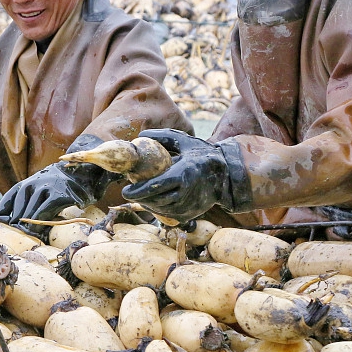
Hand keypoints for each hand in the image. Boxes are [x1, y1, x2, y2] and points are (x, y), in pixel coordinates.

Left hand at [0, 134, 121, 233]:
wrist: (88, 172)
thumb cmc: (66, 185)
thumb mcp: (46, 187)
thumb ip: (35, 199)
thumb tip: (22, 220)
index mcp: (31, 181)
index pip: (11, 195)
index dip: (3, 209)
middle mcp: (37, 181)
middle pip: (20, 203)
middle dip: (15, 219)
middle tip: (14, 233)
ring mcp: (49, 186)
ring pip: (32, 207)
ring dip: (27, 222)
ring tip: (24, 233)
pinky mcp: (61, 193)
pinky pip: (47, 208)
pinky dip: (41, 219)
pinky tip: (40, 229)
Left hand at [122, 130, 250, 221]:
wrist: (226, 174)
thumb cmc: (201, 154)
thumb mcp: (184, 141)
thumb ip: (162, 137)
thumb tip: (139, 136)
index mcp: (184, 173)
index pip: (156, 186)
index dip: (139, 191)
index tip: (125, 190)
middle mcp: (187, 192)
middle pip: (156, 200)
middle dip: (139, 198)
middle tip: (128, 192)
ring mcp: (189, 206)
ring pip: (161, 209)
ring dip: (147, 204)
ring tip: (139, 195)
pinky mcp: (190, 214)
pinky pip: (168, 215)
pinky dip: (158, 209)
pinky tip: (152, 201)